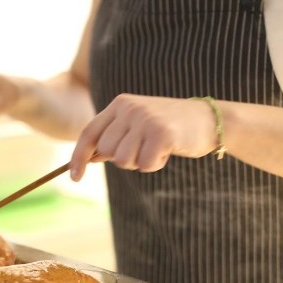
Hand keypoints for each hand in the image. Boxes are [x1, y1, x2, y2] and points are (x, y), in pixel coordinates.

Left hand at [69, 94, 220, 179]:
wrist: (208, 120)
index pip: (89, 133)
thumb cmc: (169, 127)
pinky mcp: (162, 133)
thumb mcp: (136, 125)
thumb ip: (113, 137)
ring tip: (157, 148)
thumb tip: (88, 157)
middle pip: (107, 152)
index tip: (74, 178)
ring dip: (140, 162)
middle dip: (124, 159)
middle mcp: (130, 108)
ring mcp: (146, 119)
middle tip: (144, 148)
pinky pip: (144, 165)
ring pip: (124, 161)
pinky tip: (168, 150)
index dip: (78, 157)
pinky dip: (155, 165)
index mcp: (120, 104)